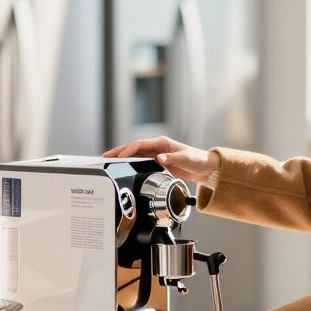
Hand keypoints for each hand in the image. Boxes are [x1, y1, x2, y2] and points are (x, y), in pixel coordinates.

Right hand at [103, 136, 220, 182]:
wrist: (205, 167)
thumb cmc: (197, 160)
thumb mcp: (186, 160)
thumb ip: (172, 159)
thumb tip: (159, 158)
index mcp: (162, 143)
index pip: (140, 144)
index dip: (127, 150)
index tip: (118, 156)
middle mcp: (157, 147)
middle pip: (133, 148)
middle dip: (119, 151)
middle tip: (105, 157)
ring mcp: (156, 154)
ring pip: (135, 154)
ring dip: (122, 157)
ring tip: (108, 162)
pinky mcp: (157, 162)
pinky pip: (140, 161)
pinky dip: (129, 163)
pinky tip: (122, 167)